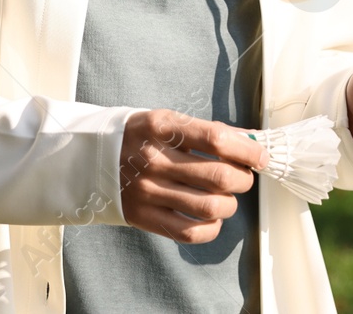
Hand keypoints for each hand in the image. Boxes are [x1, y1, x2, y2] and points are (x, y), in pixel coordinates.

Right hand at [118, 108, 266, 243]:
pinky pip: (191, 232)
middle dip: (243, 178)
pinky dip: (212, 227)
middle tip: (243, 176)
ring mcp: (148, 191)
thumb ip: (210, 130)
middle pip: (219, 176)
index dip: (247, 150)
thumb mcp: (169, 121)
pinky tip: (211, 216)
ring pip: (210, 207)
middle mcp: (154, 160)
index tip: (260, 156)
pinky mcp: (145, 217)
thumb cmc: (140, 137)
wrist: (92, 158)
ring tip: (227, 197)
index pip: (216, 138)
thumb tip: (253, 140)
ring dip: (230, 204)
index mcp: (161, 127)